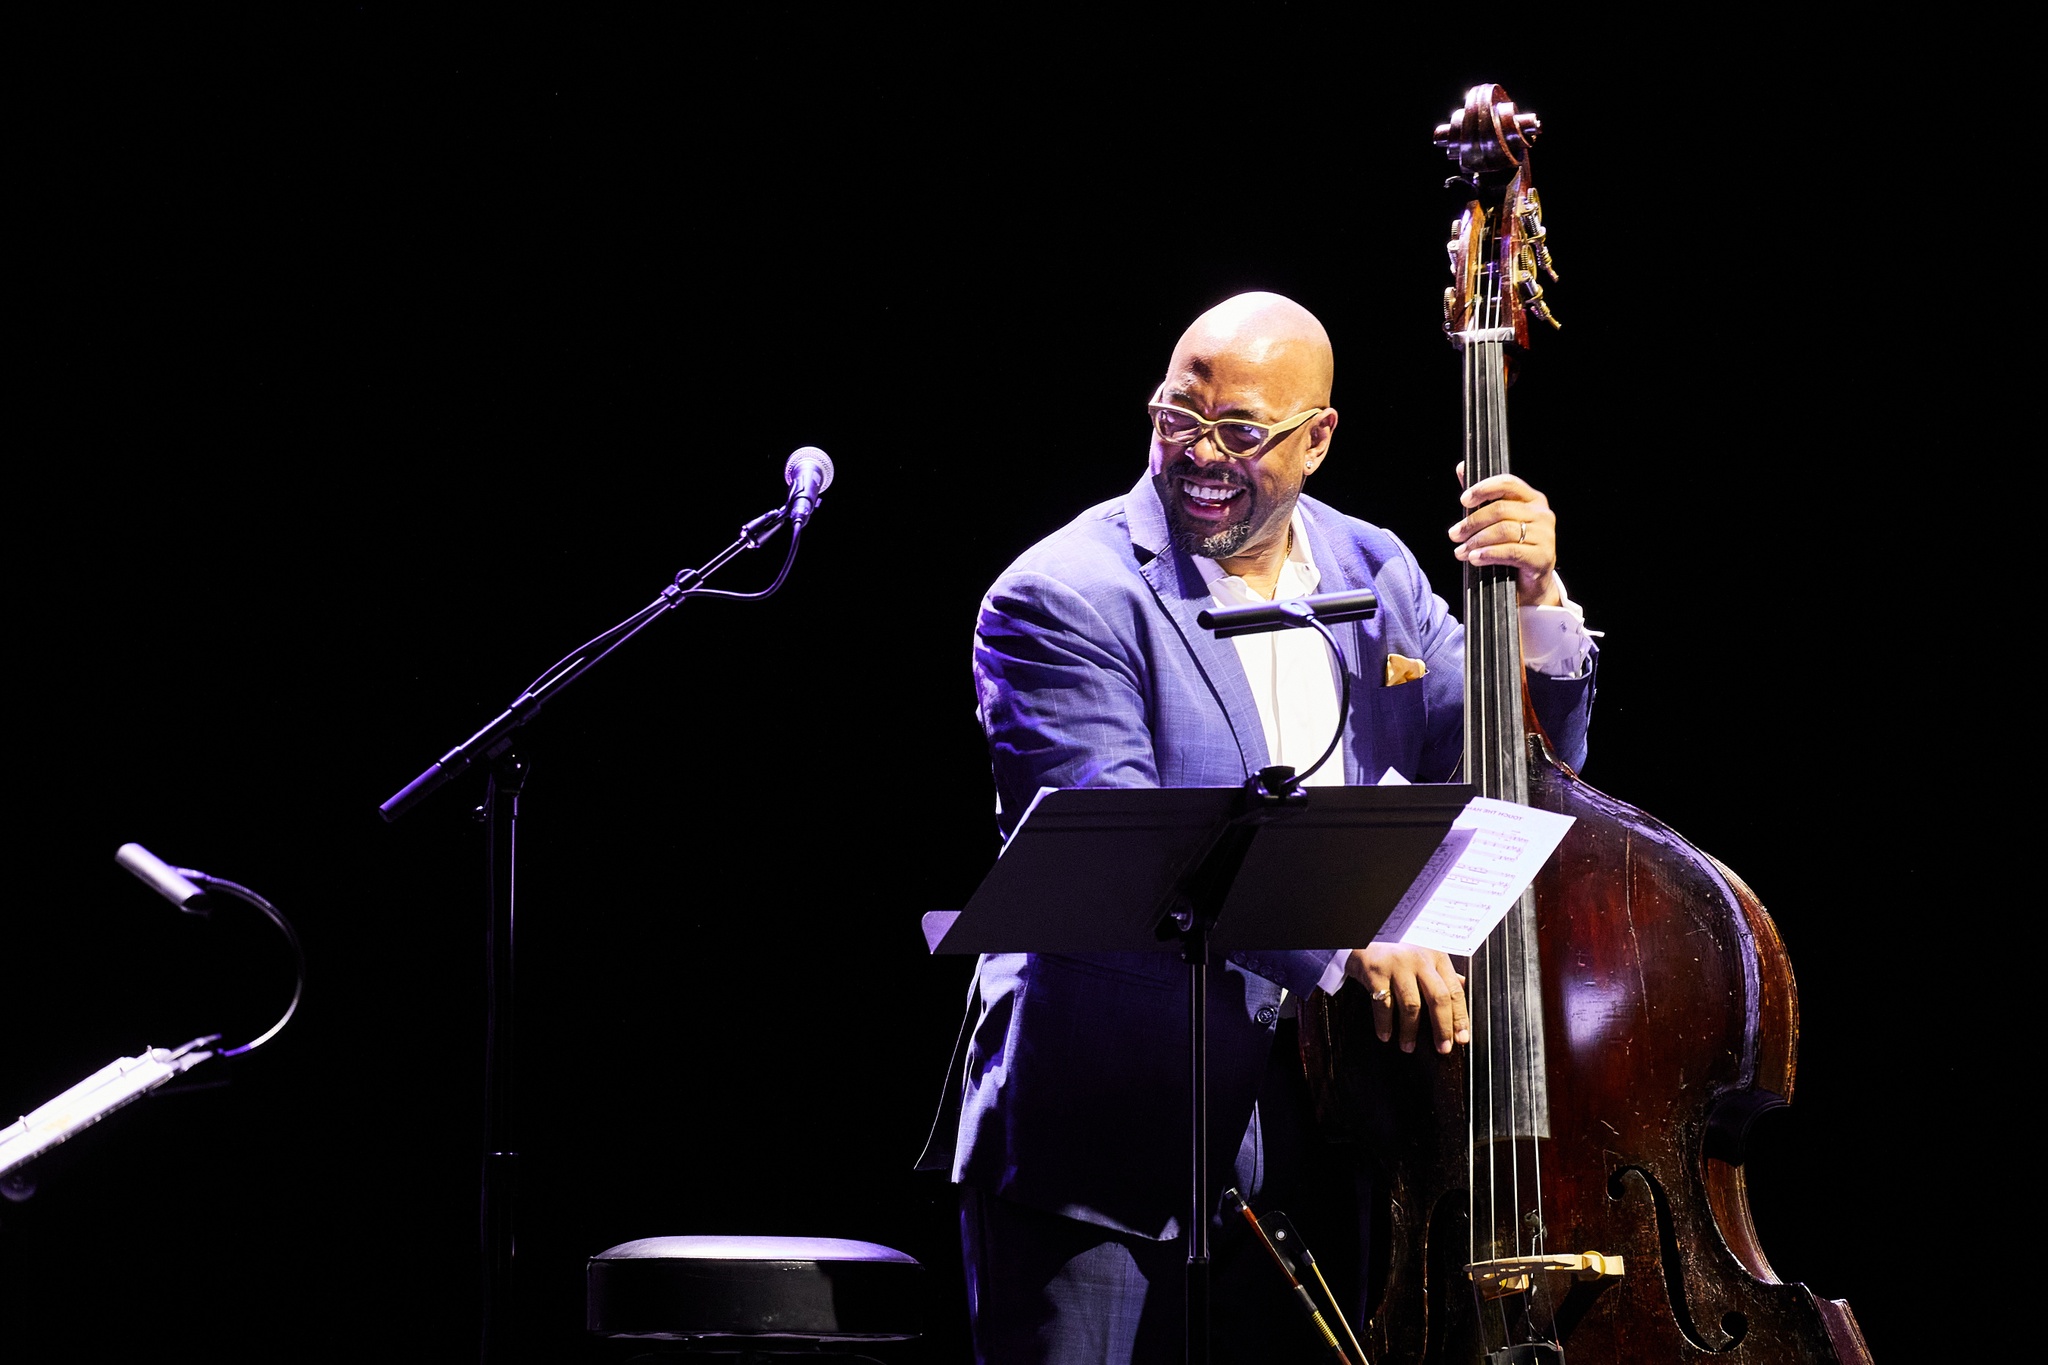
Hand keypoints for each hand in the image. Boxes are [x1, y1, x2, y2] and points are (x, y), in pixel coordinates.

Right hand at [1345, 943, 1469, 1053]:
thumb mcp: (1423, 954)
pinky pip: (1383, 1005)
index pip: (1454, 991)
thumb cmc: (1397, 949)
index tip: (1461, 1038)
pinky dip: (1384, 1024)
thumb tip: (1463, 988)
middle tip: (1442, 1048)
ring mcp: (1397, 965)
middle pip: (1438, 998)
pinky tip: (1385, 1035)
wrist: (1363, 934)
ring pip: (1411, 1005)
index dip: (1460, 1018)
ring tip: (1408, 1047)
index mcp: (1436, 956)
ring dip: (1410, 1031)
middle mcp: (1420, 959)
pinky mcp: (1376, 971)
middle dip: (1442, 1028)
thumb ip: (1442, 972)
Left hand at [1451, 465, 1560, 607]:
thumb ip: (1483, 495)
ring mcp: (1546, 536)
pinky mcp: (1543, 557)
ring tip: (1461, 552)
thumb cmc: (1514, 547)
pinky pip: (1511, 551)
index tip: (1464, 500)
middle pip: (1501, 510)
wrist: (1532, 583)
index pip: (1508, 483)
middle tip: (1454, 534)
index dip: (1484, 488)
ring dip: (1476, 541)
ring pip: (1504, 531)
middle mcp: (1543, 514)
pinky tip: (1474, 559)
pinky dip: (1488, 554)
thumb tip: (1462, 467)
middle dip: (1472, 522)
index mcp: (1533, 499)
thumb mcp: (1498, 521)